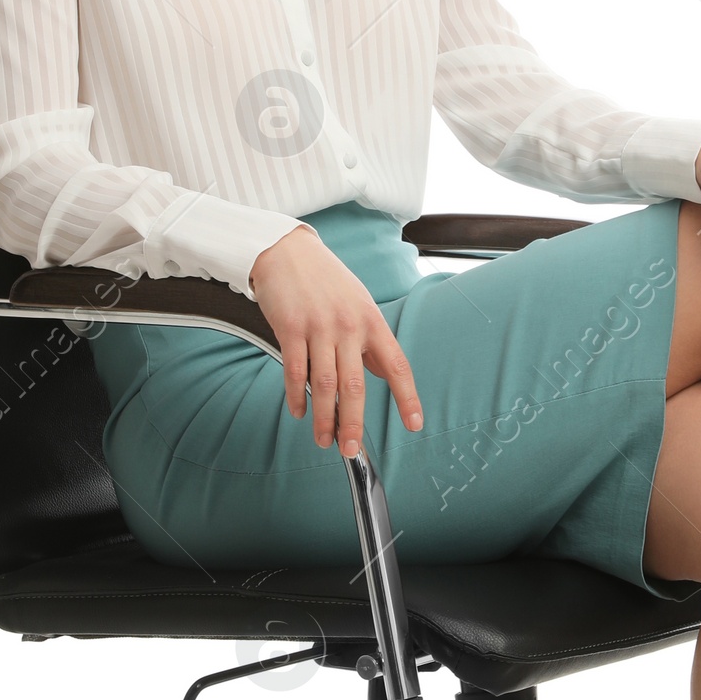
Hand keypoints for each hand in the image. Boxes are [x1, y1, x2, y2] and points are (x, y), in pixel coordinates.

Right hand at [248, 226, 423, 456]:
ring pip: (324, 384)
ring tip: (324, 440)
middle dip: (354, 422)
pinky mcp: (290, 328)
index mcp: (372, 321)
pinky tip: (299, 413)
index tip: (414, 424)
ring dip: (324, 418)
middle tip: (352, 449)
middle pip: (355, 385)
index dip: (407, 397)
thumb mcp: (358, 303)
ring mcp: (319, 327)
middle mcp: (348, 326)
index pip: (396, 365)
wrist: (286, 250)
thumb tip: (381, 372)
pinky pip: (294, 371)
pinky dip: (296, 396)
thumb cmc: (325, 279)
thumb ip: (368, 339)